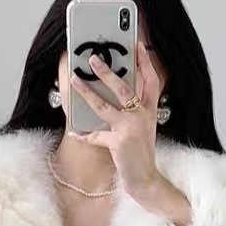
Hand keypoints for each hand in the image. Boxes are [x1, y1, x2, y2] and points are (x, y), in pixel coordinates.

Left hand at [69, 42, 191, 225]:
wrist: (146, 180)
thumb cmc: (141, 155)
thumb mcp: (143, 130)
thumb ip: (133, 112)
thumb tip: (109, 97)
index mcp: (149, 111)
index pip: (151, 80)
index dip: (146, 62)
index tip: (139, 45)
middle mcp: (142, 116)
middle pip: (123, 87)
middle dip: (106, 71)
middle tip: (92, 58)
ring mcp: (130, 128)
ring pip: (104, 106)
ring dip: (86, 92)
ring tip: (74, 80)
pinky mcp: (118, 142)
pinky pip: (95, 136)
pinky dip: (83, 135)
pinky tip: (73, 133)